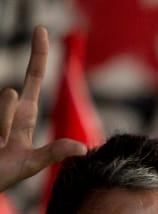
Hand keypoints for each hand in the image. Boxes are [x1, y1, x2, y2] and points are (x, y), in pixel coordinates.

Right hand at [0, 26, 86, 192]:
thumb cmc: (6, 172)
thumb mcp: (32, 163)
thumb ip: (54, 153)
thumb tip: (83, 148)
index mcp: (26, 114)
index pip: (34, 78)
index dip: (38, 55)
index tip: (41, 30)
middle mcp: (11, 107)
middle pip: (22, 86)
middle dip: (32, 69)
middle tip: (35, 51)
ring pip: (6, 102)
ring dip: (5, 129)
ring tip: (1, 146)